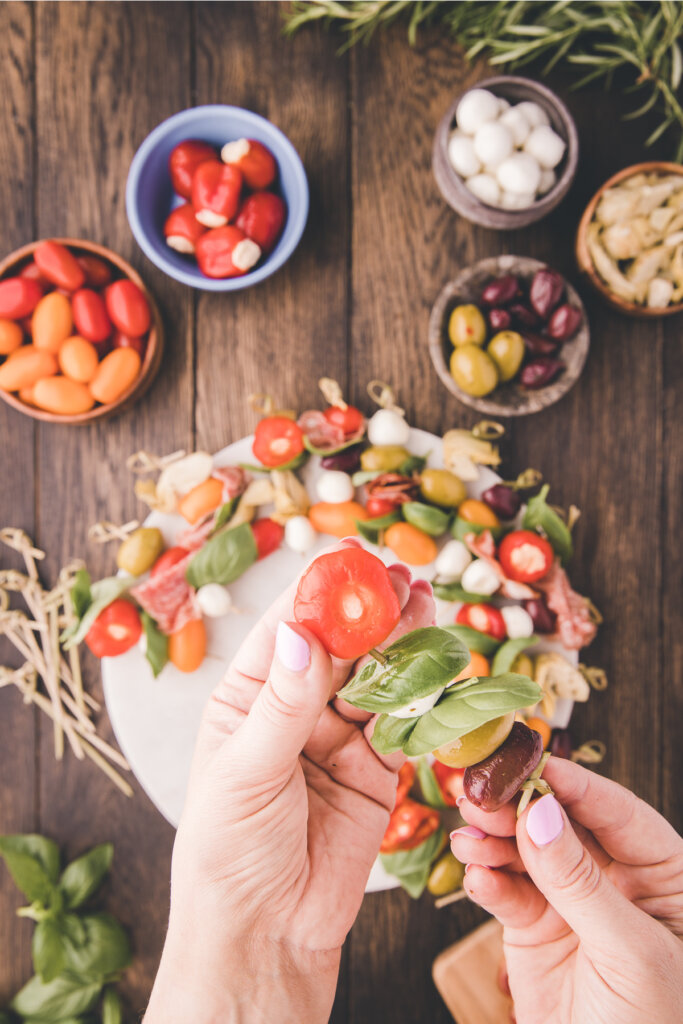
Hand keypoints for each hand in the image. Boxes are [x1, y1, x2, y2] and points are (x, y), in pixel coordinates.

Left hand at [145, 539, 434, 1023]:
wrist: (267, 934)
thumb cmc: (228, 853)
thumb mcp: (246, 773)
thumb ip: (281, 705)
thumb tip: (298, 635)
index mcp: (247, 700)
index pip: (285, 634)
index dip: (317, 597)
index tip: (350, 564)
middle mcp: (293, 712)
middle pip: (338, 650)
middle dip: (369, 614)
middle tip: (401, 578)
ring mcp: (336, 741)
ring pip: (375, 682)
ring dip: (401, 646)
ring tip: (425, 603)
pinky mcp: (375, 774)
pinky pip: (403, 727)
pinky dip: (423, 698)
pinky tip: (439, 665)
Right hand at [451, 757, 682, 1023]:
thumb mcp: (629, 953)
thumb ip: (581, 884)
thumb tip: (540, 813)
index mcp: (665, 877)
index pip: (621, 814)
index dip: (578, 786)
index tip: (536, 765)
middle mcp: (617, 880)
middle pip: (564, 824)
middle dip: (522, 808)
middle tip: (483, 796)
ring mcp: (572, 902)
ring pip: (527, 852)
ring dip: (494, 841)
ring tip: (468, 838)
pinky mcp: (534, 928)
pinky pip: (506, 892)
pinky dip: (486, 881)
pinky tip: (476, 876)